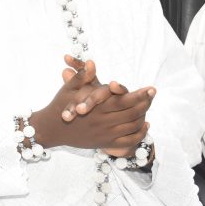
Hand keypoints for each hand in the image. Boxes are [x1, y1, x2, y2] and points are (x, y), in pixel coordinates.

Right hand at [32, 57, 155, 151]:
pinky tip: (144, 125)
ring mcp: (106, 133)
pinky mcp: (105, 143)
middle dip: (145, 102)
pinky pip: (128, 141)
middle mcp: (104, 121)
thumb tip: (91, 62)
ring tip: (148, 107)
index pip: (124, 99)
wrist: (51, 129)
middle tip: (153, 94)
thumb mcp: (68, 89)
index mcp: (97, 107)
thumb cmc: (60, 106)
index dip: (140, 94)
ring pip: (132, 125)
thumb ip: (82, 76)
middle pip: (132, 112)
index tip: (151, 88)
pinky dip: (139, 133)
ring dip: (143, 116)